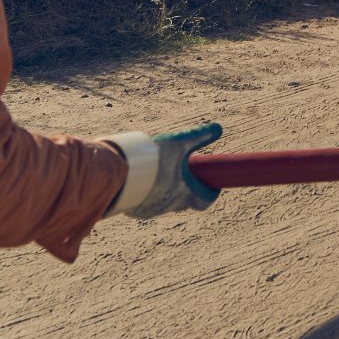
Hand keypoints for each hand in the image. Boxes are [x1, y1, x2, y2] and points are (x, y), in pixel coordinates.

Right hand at [103, 123, 223, 219]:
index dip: (210, 192)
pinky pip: (147, 204)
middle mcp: (170, 205)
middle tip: (183, 172)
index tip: (210, 183)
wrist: (119, 174)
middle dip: (187, 189)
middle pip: (185, 202)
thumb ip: (200, 136)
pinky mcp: (136, 211)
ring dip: (166, 192)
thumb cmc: (152, 159)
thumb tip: (218, 128)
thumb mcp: (179, 143)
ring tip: (160, 173)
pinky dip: (149, 195)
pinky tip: (142, 182)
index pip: (205, 200)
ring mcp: (152, 210)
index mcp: (185, 192)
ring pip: (165, 203)